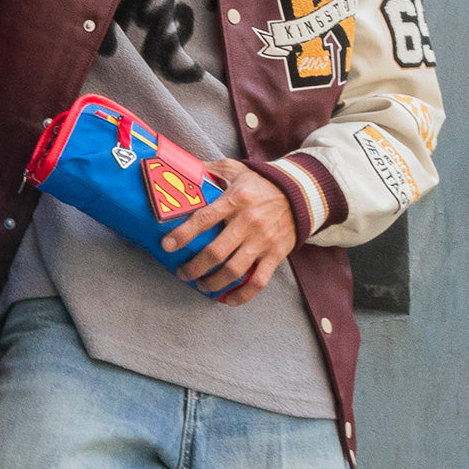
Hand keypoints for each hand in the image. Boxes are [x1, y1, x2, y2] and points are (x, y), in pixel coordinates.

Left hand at [159, 159, 295, 306]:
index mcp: (236, 199)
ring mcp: (263, 240)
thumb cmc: (260, 182)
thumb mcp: (235, 169)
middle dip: (194, 267)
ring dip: (212, 283)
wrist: (301, 193)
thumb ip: (209, 169)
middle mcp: (249, 222)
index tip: (167, 246)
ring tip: (199, 285)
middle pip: (216, 252)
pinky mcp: (276, 254)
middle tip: (181, 272)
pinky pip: (259, 281)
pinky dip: (243, 295)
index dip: (184, 234)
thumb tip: (181, 169)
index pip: (205, 218)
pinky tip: (228, 300)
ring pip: (234, 270)